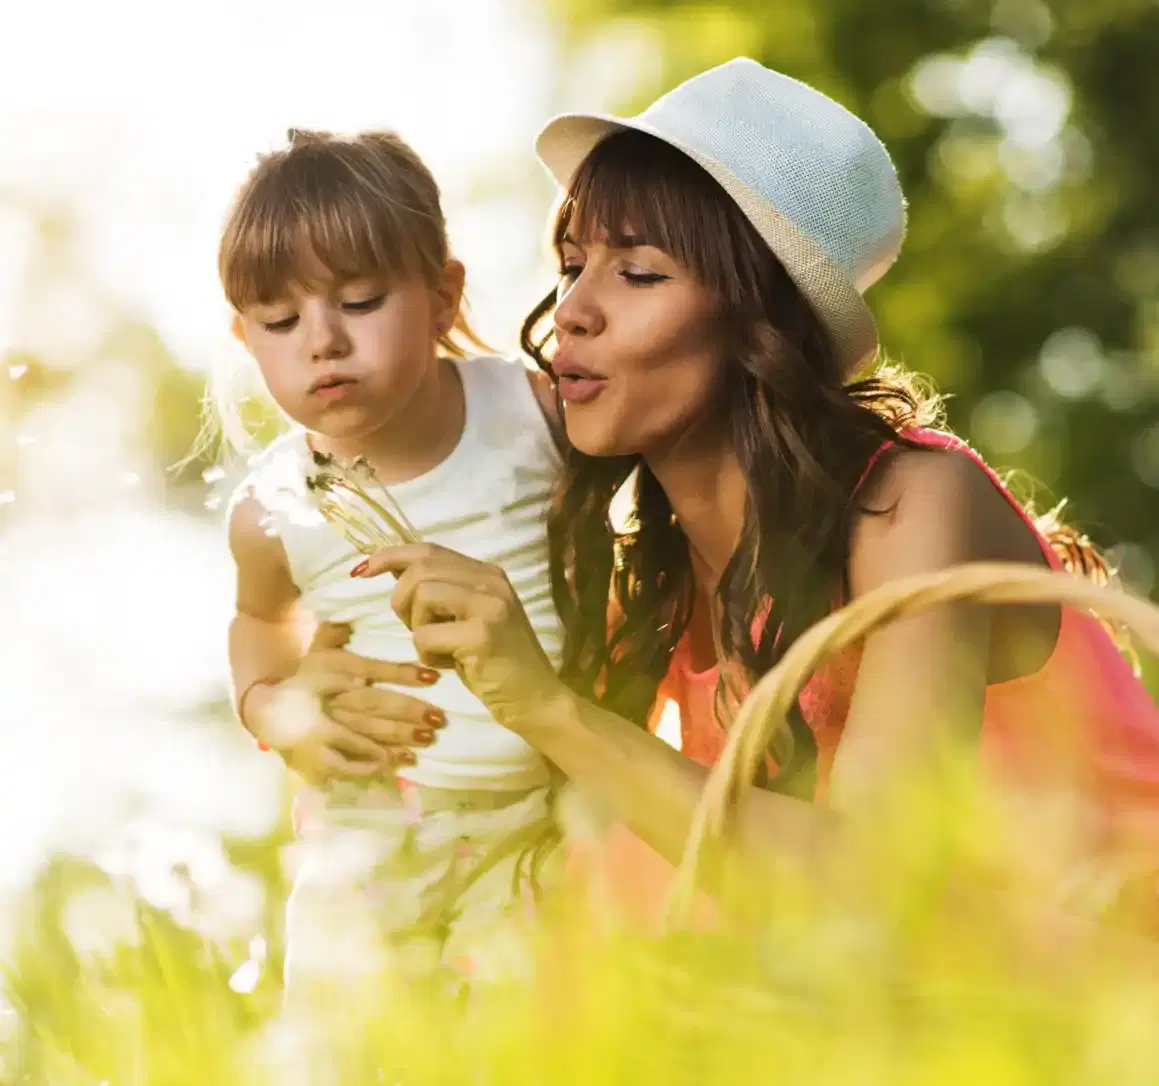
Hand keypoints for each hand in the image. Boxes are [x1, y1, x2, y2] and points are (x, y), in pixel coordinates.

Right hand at [245, 622, 446, 785]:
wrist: (265, 712)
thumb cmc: (301, 681)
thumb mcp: (315, 653)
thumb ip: (332, 635)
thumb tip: (346, 622)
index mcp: (330, 674)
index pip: (372, 670)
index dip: (403, 673)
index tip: (432, 676)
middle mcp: (329, 704)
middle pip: (374, 706)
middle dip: (408, 713)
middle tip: (438, 718)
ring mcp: (324, 733)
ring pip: (366, 737)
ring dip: (399, 740)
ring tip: (427, 740)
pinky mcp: (320, 758)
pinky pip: (350, 765)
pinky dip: (376, 765)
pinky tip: (400, 763)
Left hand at [353, 543, 563, 731]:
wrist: (536, 698)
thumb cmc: (496, 662)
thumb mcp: (470, 617)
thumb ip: (442, 591)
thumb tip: (391, 569)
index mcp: (488, 573)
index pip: (429, 550)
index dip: (390, 555)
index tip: (361, 569)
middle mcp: (491, 582)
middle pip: (419, 570)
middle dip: (401, 600)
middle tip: (415, 627)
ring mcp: (489, 606)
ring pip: (420, 597)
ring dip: (416, 627)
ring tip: (438, 647)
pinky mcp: (482, 635)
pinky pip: (424, 636)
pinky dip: (426, 655)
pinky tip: (449, 665)